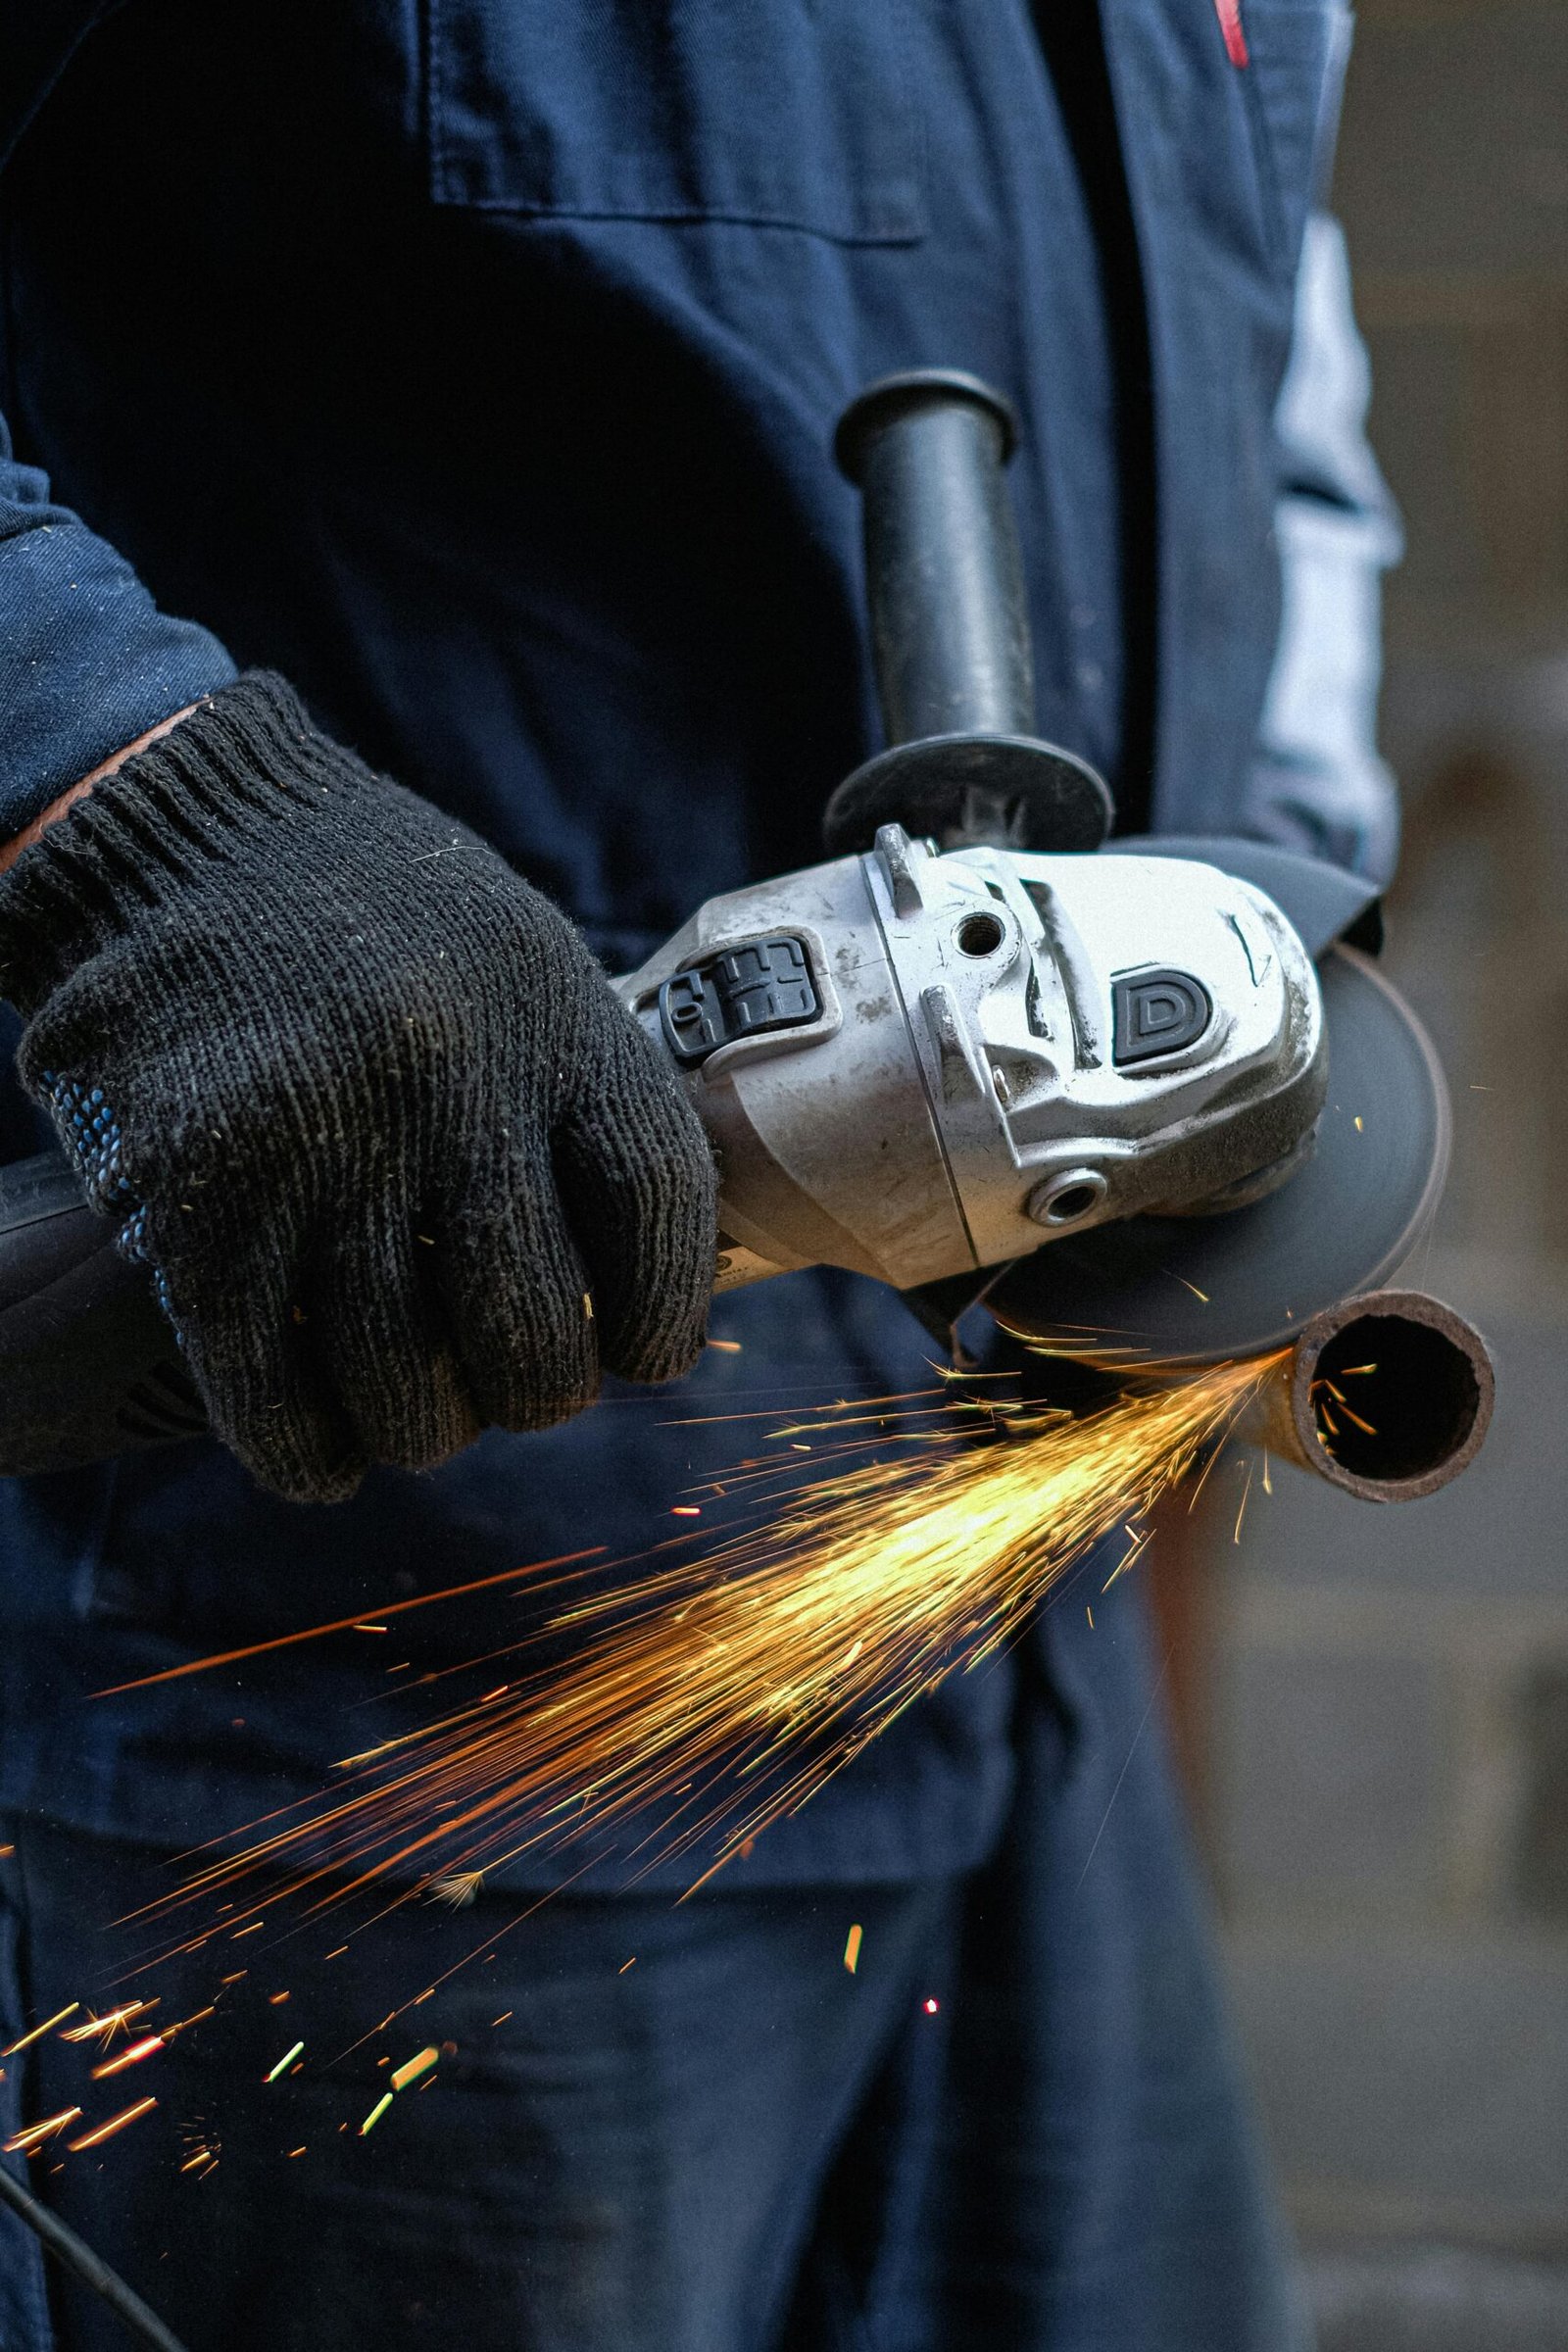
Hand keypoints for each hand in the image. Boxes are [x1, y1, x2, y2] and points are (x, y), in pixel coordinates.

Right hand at [0, 673, 717, 1501]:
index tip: (643, 1353)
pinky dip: (308, 1453)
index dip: (665, 1315)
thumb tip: (662, 1274)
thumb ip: (587, 1100)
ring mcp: (319, 1143)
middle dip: (536, 1395)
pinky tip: (326, 1450)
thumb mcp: (523, 965)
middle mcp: (451, 1082)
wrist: (178, 829)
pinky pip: (272, 1396)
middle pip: (532, 1337)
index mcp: (554, 1018)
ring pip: (405, 1390)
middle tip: (515, 1386)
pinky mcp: (197, 1196)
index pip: (658, 1212)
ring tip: (413, 1409)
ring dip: (420, 1429)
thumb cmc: (375, 919)